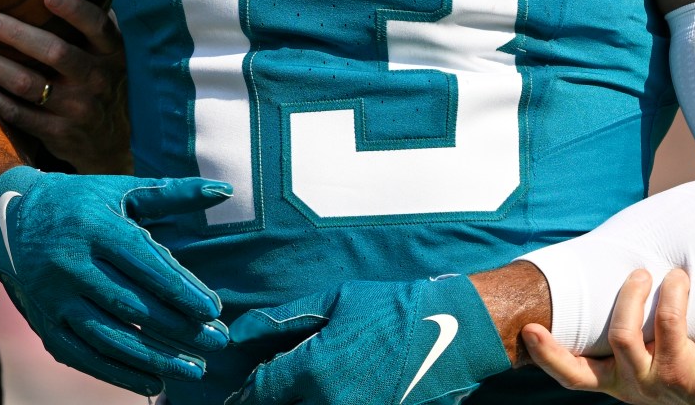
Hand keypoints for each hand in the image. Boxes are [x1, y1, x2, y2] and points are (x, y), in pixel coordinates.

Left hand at [0, 0, 131, 171]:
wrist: (116, 141)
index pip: (97, 26)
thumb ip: (95, 24)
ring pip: (26, 84)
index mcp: (113, 53)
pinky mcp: (56, 132)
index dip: (74, 10)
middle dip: (18, 34)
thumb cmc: (106, 80)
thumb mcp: (112, 53)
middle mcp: (96, 80)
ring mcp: (76, 109)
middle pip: (55, 53)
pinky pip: (16, 112)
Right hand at [0, 165, 231, 392]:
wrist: (10, 220)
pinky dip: (118, 372)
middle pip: (130, 304)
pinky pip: (82, 355)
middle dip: (177, 328)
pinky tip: (153, 381)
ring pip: (108, 336)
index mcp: (94, 225)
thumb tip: (225, 191)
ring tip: (194, 369)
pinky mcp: (44, 324)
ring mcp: (53, 298)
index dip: (179, 288)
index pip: (142, 263)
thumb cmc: (81, 203)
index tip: (213, 309)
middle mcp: (69, 264)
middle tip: (216, 342)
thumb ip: (173, 194)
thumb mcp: (122, 190)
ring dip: (153, 357)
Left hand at [227, 273, 512, 404]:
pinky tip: (334, 397)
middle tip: (269, 395)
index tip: (237, 396)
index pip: (261, 392)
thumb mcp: (337, 300)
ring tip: (308, 392)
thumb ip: (283, 318)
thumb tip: (238, 331)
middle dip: (273, 403)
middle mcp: (332, 402)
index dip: (244, 395)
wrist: (457, 333)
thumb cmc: (395, 309)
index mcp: (316, 368)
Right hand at [524, 270, 694, 404]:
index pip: (574, 375)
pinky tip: (679, 279)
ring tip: (642, 272)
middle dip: (557, 347)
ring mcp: (652, 383)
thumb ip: (637, 322)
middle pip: (581, 372)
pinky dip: (672, 294)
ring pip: (622, 336)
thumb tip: (624, 262)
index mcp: (618, 380)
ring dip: (630, 296)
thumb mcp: (657, 344)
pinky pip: (668, 324)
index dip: (547, 356)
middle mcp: (629, 386)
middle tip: (541, 319)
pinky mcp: (680, 373)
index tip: (526, 331)